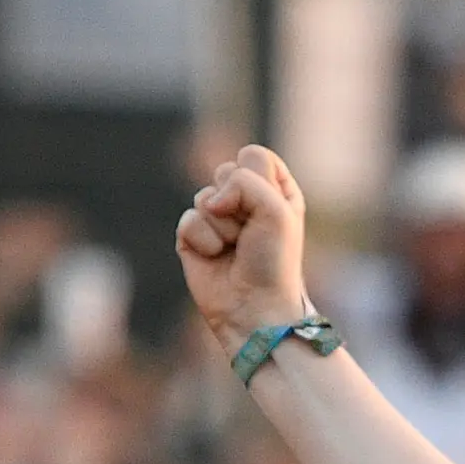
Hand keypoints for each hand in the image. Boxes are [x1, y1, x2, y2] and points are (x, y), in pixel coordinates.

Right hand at [175, 145, 314, 350]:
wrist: (254, 308)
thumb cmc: (273, 262)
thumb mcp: (276, 210)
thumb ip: (245, 181)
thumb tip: (209, 199)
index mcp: (275, 190)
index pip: (254, 155)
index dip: (257, 180)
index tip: (271, 211)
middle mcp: (246, 201)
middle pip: (226, 170)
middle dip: (238, 202)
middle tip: (251, 234)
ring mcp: (218, 218)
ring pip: (204, 195)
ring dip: (222, 227)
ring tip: (235, 249)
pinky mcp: (193, 236)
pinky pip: (188, 219)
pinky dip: (203, 241)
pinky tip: (216, 259)